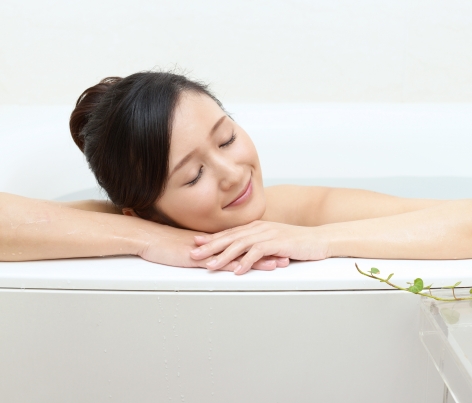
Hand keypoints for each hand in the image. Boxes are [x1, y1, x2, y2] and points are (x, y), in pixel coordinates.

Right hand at [138, 222, 286, 271]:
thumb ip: (204, 250)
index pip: (246, 242)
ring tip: (279, 263)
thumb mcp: (189, 248)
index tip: (280, 248)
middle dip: (270, 251)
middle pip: (249, 247)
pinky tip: (248, 270)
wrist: (147, 237)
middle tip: (290, 254)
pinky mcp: (199, 258)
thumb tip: (215, 257)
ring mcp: (210, 250)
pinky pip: (221, 262)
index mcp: (217, 241)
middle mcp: (217, 243)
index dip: (263, 245)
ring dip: (260, 259)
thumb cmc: (164, 244)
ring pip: (241, 254)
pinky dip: (236, 266)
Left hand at [190, 221, 331, 274]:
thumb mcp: (276, 242)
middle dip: (211, 246)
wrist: (320, 239)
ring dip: (224, 255)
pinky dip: (246, 261)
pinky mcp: (278, 242)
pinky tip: (237, 270)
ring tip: (210, 265)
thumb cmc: (299, 243)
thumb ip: (260, 246)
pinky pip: (258, 252)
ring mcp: (269, 234)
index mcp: (258, 226)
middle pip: (230, 237)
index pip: (231, 232)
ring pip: (240, 244)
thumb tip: (245, 255)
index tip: (197, 244)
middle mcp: (260, 228)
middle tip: (193, 254)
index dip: (212, 238)